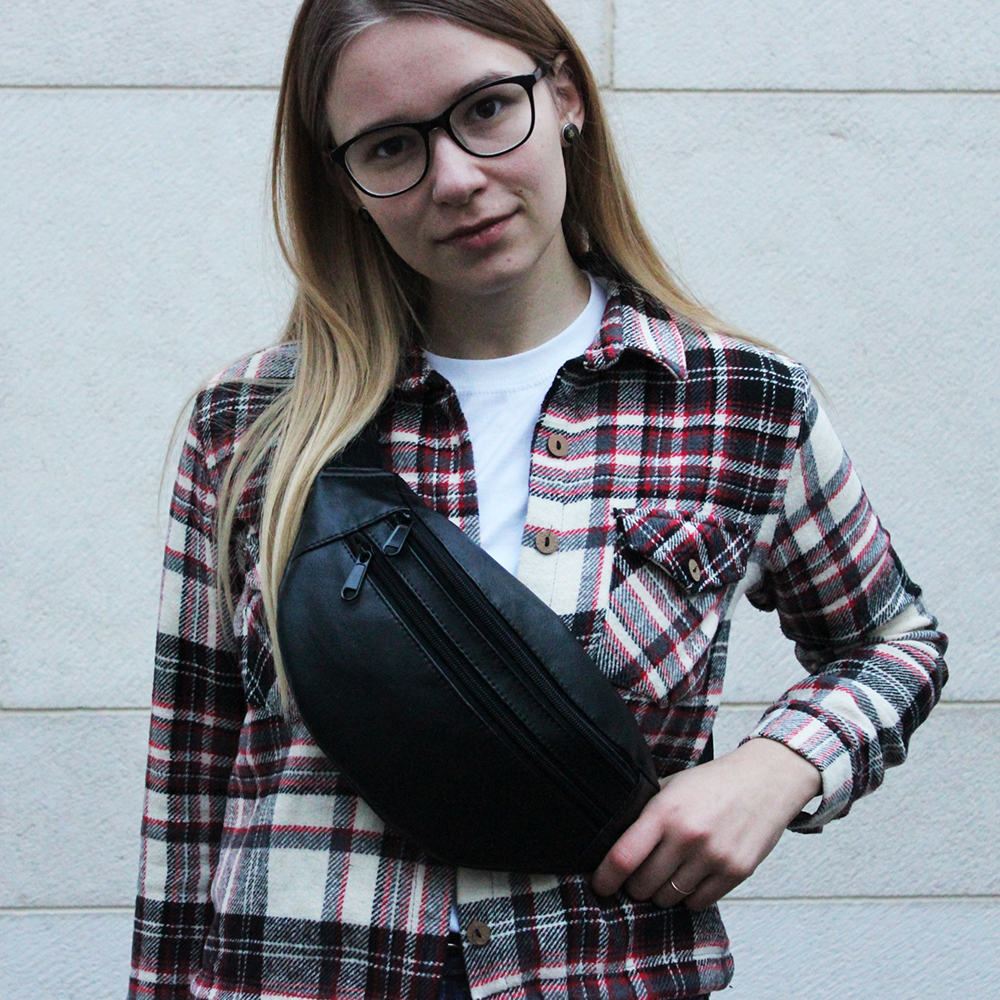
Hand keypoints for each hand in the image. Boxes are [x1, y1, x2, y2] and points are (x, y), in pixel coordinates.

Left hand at [591, 738, 821, 909]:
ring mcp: (714, 857)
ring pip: (668, 898)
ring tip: (668, 871)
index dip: (605, 877)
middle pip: (643, 885)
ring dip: (662, 891)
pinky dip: (688, 897)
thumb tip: (613, 839)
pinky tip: (691, 876)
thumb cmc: (714, 782)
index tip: (599, 884)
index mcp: (666, 810)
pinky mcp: (736, 873)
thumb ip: (645, 811)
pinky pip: (697, 903)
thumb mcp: (672, 785)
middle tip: (639, 874)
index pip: (624, 856)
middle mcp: (688, 835)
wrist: (766, 780)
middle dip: (635, 884)